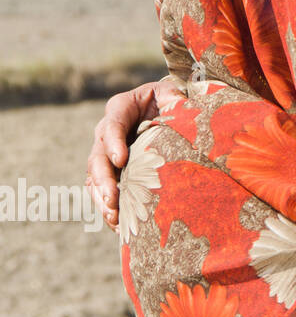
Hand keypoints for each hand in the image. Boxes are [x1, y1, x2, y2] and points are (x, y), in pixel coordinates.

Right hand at [87, 79, 182, 229]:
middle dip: (104, 180)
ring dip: (102, 199)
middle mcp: (106, 132)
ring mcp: (106, 153)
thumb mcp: (170, 92)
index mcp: (120, 108)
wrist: (164, 107)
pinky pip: (103, 190)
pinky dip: (108, 207)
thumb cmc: (168, 97)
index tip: (121, 161)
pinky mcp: (112, 170)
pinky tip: (117, 224)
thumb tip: (179, 106)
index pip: (112, 126)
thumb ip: (173, 97)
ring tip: (113, 217)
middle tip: (113, 199)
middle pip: (98, 158)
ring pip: (95, 178)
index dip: (114, 144)